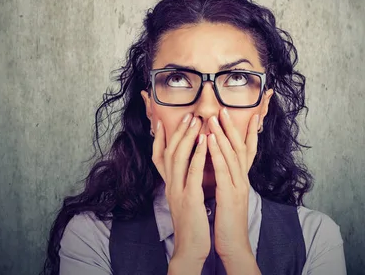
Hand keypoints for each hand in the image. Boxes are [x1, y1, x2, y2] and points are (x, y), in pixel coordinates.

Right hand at [152, 113, 210, 265]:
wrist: (190, 250)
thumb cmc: (191, 224)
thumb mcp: (183, 198)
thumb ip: (183, 181)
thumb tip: (187, 165)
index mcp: (169, 185)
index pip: (159, 156)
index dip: (159, 138)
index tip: (161, 120)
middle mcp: (170, 185)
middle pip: (169, 152)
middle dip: (177, 131)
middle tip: (187, 114)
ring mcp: (178, 191)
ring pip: (178, 157)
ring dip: (187, 137)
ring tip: (196, 121)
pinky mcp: (189, 199)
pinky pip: (193, 172)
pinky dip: (198, 155)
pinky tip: (205, 142)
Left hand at [207, 108, 259, 262]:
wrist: (234, 246)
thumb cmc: (228, 222)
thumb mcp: (230, 196)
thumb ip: (228, 179)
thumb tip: (222, 165)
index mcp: (242, 179)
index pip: (247, 151)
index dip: (249, 132)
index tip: (251, 115)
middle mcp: (243, 179)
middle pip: (239, 147)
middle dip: (232, 127)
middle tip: (223, 109)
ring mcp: (238, 186)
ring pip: (231, 154)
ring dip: (222, 134)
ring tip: (214, 118)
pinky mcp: (229, 195)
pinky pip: (222, 169)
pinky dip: (216, 152)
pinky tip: (209, 140)